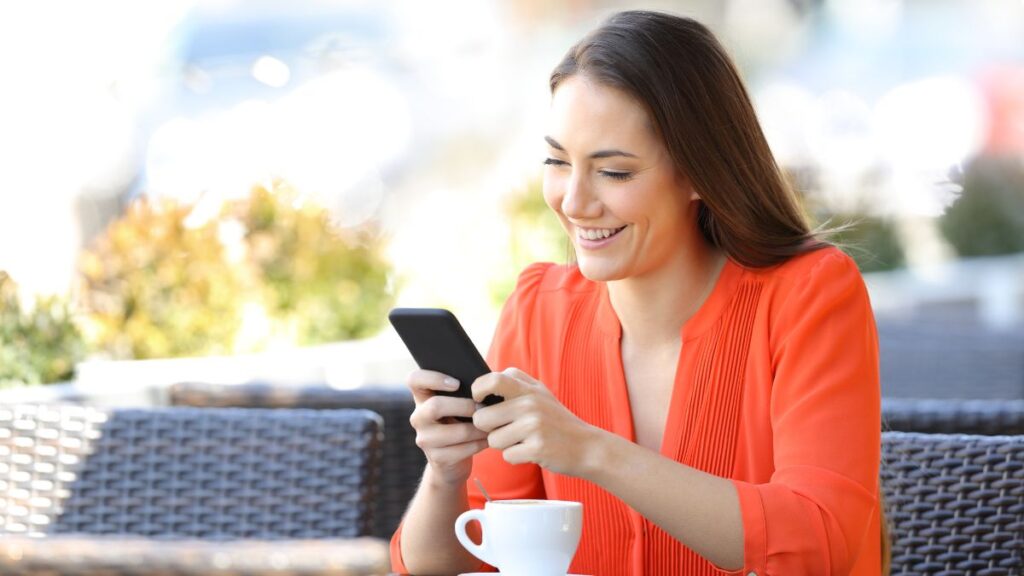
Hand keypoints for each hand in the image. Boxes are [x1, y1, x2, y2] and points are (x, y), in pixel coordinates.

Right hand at [406, 369, 489, 486]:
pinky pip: (463, 449)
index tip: (456, 384)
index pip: (414, 380)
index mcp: (422, 398)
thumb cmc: (461, 422)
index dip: (433, 378)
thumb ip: (464, 390)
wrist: (453, 461)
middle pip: (435, 406)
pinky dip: (479, 444)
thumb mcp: (458, 403)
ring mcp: (425, 439)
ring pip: (456, 431)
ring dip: (478, 428)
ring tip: (491, 425)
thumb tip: (486, 380)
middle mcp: (418, 417)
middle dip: (465, 406)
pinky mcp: (436, 457)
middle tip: (483, 407)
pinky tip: (487, 440)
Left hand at [471, 367, 602, 476]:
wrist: (587, 446)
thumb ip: (514, 384)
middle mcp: (530, 403)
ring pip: (493, 440)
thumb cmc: (556, 421)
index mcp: (528, 388)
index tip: (480, 401)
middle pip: (482, 418)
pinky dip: (515, 457)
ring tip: (523, 441)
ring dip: (503, 445)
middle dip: (487, 428)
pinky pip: (507, 456)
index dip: (478, 390)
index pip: (492, 380)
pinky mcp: (537, 448)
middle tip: (504, 430)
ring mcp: (534, 425)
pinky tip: (530, 452)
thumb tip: (480, 388)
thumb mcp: (540, 394)